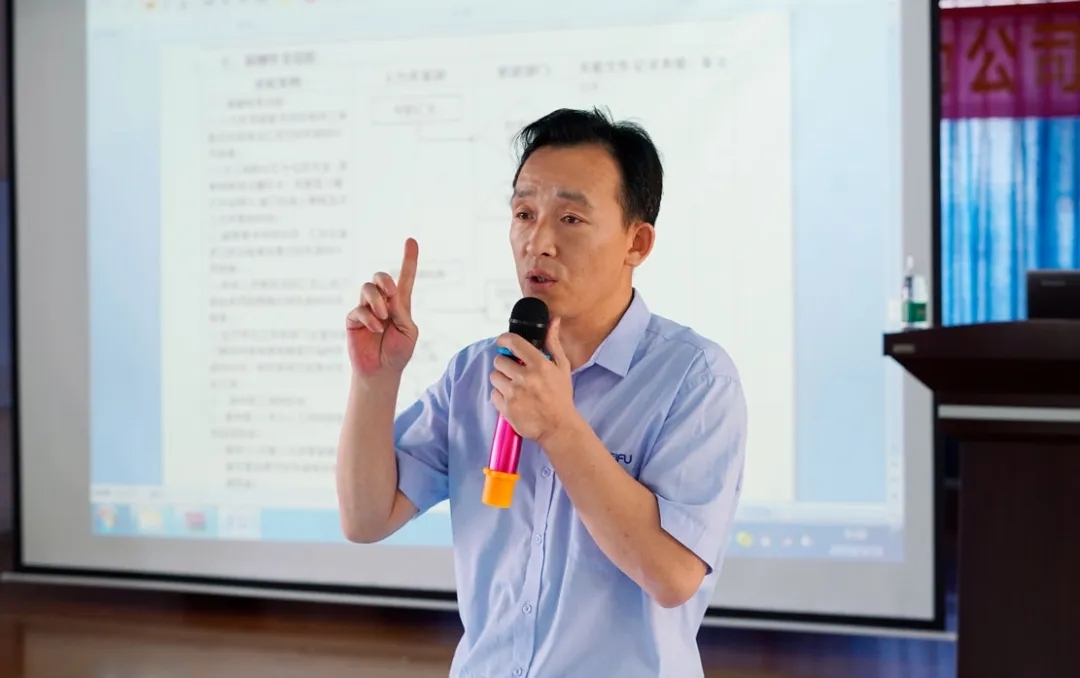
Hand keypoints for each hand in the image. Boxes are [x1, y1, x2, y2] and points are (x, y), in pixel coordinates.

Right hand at [346, 238, 419, 376]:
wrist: (382, 372)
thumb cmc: (398, 353)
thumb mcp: (408, 331)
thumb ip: (401, 311)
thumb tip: (388, 296)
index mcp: (400, 304)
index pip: (405, 277)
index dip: (409, 259)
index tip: (411, 240)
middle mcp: (382, 303)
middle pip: (380, 277)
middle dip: (384, 279)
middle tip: (391, 293)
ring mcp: (366, 310)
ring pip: (367, 289)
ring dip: (377, 300)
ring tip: (384, 316)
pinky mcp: (353, 320)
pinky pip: (359, 309)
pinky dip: (370, 318)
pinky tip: (376, 329)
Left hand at [489, 317, 576, 443]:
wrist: (558, 426)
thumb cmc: (560, 396)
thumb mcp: (562, 367)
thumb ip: (553, 342)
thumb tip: (553, 321)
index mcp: (539, 365)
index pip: (513, 342)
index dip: (504, 339)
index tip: (503, 341)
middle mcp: (525, 378)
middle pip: (499, 360)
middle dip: (505, 364)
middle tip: (514, 370)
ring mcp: (514, 394)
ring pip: (495, 376)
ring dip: (502, 379)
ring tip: (514, 385)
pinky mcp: (506, 408)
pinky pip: (494, 394)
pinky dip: (501, 395)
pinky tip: (513, 398)